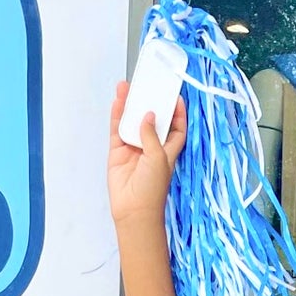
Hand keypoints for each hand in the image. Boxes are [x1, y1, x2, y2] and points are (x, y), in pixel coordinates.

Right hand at [107, 82, 186, 227]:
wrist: (134, 211)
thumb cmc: (152, 190)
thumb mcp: (158, 158)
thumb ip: (152, 135)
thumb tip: (148, 115)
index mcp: (168, 150)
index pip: (176, 128)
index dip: (177, 113)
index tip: (175, 96)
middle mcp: (151, 147)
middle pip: (152, 120)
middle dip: (150, 103)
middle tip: (149, 84)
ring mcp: (133, 148)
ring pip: (132, 121)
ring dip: (130, 105)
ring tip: (128, 86)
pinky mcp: (118, 152)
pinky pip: (117, 130)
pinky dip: (117, 115)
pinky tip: (118, 101)